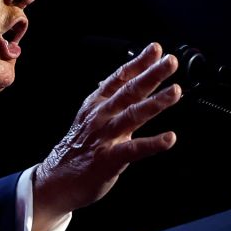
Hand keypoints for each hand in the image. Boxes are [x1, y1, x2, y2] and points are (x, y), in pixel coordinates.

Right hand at [32, 42, 180, 230]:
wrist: (55, 181)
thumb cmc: (76, 150)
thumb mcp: (88, 118)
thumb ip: (110, 101)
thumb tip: (129, 81)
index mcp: (95, 106)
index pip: (119, 79)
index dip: (138, 63)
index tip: (156, 49)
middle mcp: (100, 117)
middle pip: (128, 92)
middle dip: (151, 75)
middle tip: (170, 62)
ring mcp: (104, 137)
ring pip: (132, 115)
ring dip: (155, 102)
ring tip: (175, 91)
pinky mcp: (108, 160)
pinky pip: (133, 150)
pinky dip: (152, 144)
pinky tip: (169, 138)